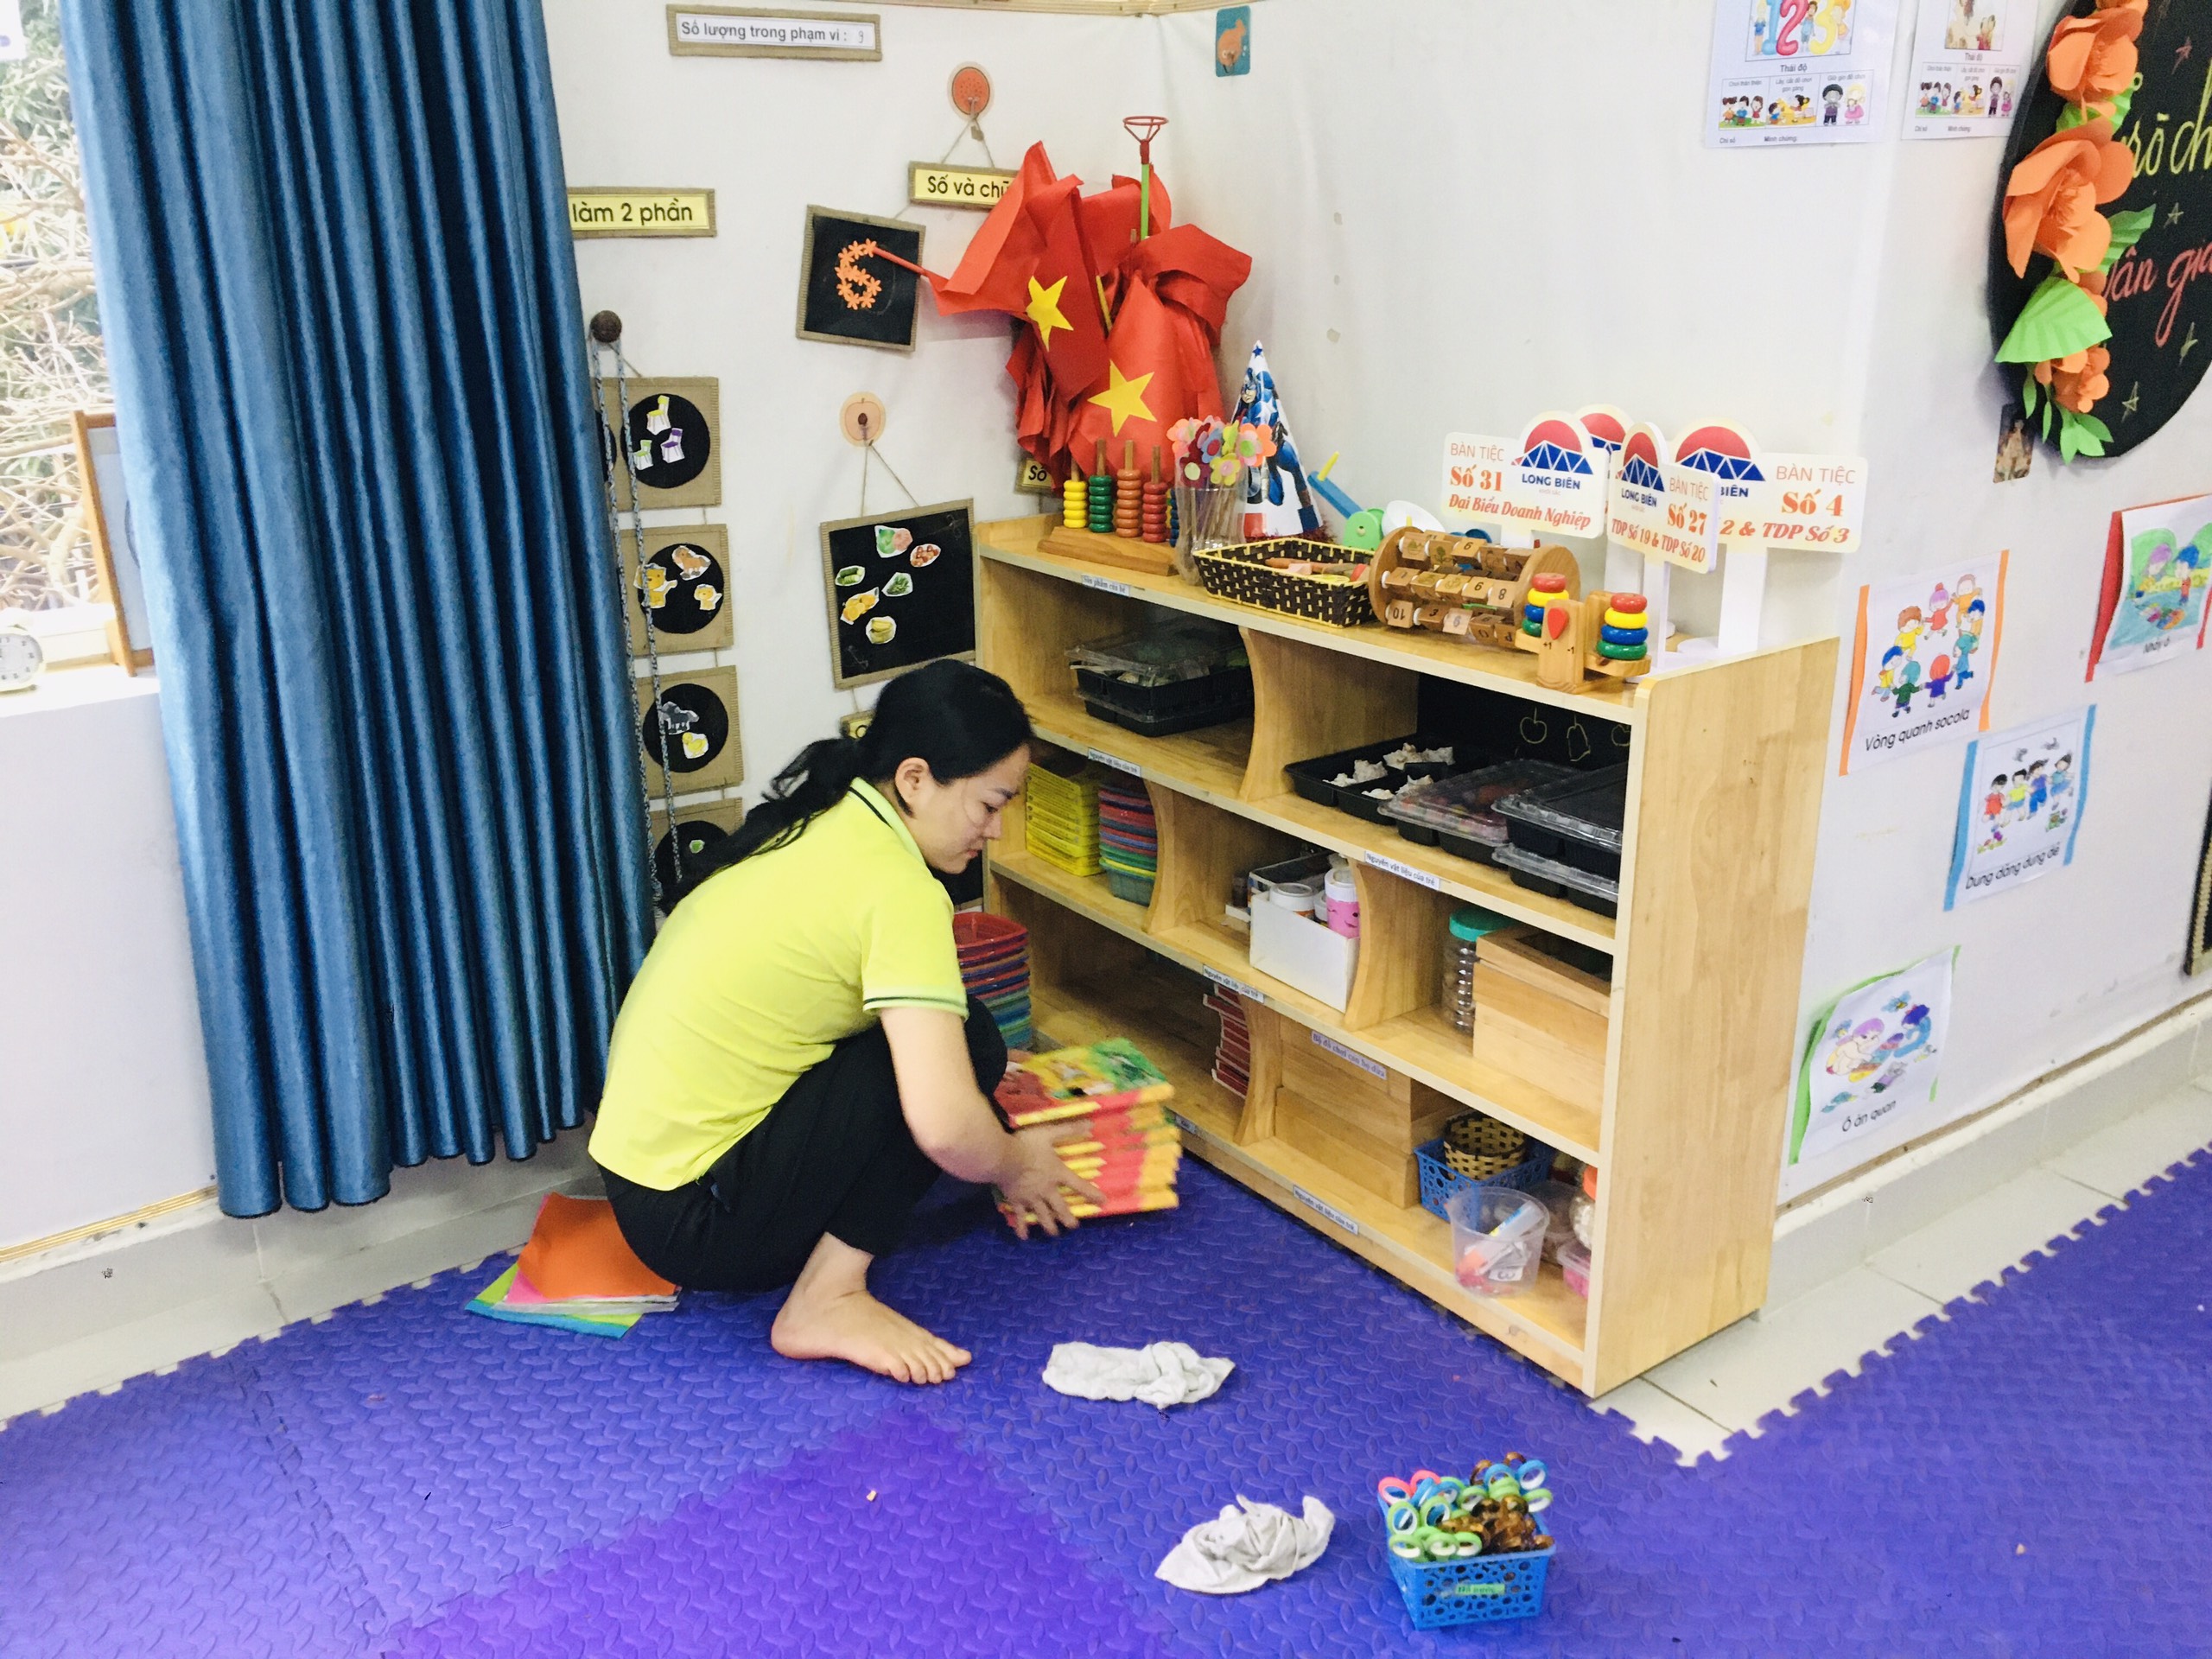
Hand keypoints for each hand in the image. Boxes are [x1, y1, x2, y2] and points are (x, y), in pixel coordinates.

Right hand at [999, 1124, 1104, 1240]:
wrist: (1003, 1158)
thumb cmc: (1027, 1145)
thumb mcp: (1049, 1133)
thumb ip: (1068, 1129)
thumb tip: (1091, 1125)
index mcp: (1057, 1174)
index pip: (1079, 1185)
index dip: (1092, 1193)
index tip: (1103, 1202)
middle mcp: (1047, 1190)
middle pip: (1061, 1208)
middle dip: (1069, 1219)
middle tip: (1074, 1227)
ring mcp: (1031, 1198)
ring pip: (1043, 1216)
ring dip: (1050, 1226)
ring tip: (1054, 1234)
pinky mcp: (1017, 1202)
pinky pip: (1020, 1217)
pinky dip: (1022, 1227)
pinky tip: (1024, 1237)